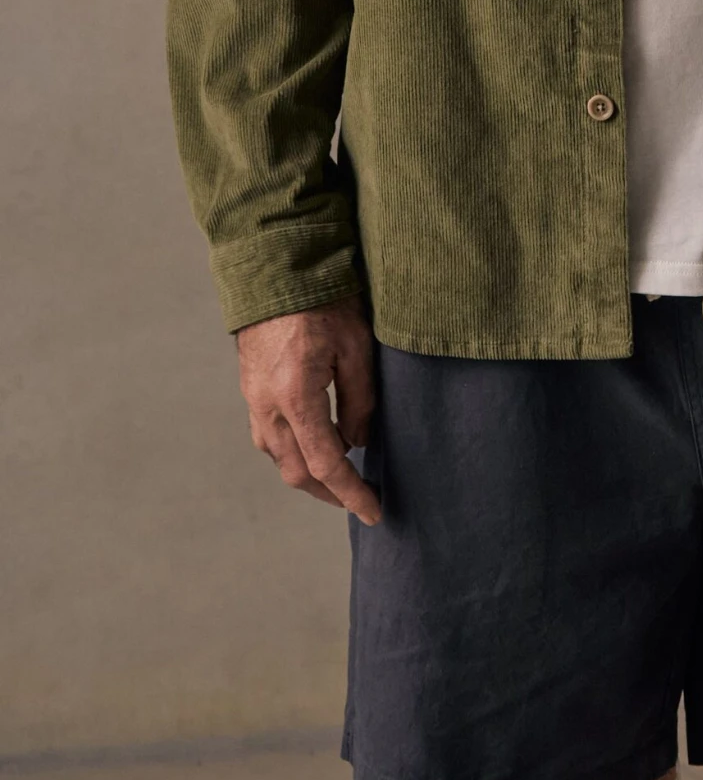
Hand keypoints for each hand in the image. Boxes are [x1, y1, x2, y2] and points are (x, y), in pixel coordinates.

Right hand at [236, 296, 380, 524]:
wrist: (277, 268)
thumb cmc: (323, 300)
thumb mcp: (357, 346)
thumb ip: (360, 400)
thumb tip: (358, 442)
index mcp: (296, 397)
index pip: (327, 463)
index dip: (352, 493)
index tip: (374, 511)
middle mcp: (268, 406)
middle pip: (297, 471)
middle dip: (330, 493)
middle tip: (361, 501)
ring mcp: (254, 399)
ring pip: (279, 457)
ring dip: (309, 475)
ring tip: (341, 480)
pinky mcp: (251, 389)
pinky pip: (269, 436)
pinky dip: (294, 452)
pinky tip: (314, 446)